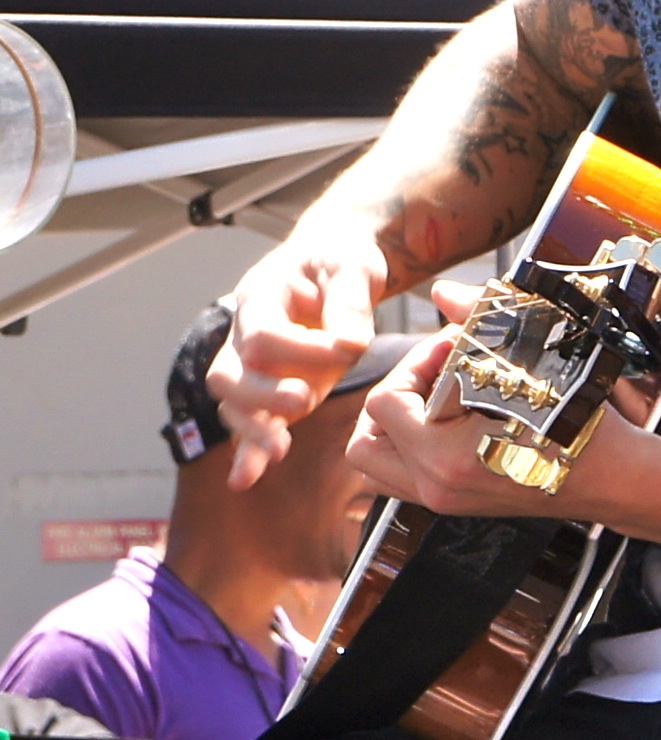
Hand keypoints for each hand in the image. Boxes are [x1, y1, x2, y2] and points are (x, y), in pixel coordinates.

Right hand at [211, 226, 386, 489]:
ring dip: (252, 429)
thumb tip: (348, 342)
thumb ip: (350, 301)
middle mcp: (246, 334)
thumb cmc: (341, 260)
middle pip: (227, 374)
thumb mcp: (353, 266)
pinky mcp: (271, 390)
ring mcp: (255, 367)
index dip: (301, 348)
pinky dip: (246, 453)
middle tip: (302, 401)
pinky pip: (249, 423)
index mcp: (261, 297)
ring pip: (233, 404)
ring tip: (280, 450)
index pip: (262, 333)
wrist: (335, 265)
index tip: (348, 348)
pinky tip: (244, 480)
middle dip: (260, 395)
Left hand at [345, 323, 639, 518]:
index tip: (455, 347)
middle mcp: (434, 487)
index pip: (386, 402)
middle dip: (395, 396)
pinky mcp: (454, 501)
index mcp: (445, 458)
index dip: (416, 363)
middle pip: (365, 440)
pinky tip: (457, 414)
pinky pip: (404, 473)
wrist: (612, 476)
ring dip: (397, 423)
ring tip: (440, 395)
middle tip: (436, 373)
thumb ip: (478, 322)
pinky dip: (414, 441)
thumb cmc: (578, 418)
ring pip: (379, 462)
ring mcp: (442, 500)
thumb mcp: (531, 361)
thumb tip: (442, 293)